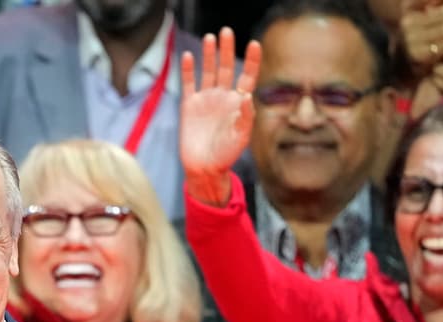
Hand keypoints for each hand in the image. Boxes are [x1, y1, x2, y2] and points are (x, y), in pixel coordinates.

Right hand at [180, 27, 260, 205]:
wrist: (203, 168)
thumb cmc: (226, 155)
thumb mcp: (240, 137)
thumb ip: (246, 117)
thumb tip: (248, 97)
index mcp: (239, 103)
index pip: (247, 77)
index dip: (252, 60)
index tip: (254, 43)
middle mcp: (223, 97)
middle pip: (227, 67)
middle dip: (227, 50)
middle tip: (226, 32)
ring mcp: (206, 99)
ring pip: (208, 71)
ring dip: (209, 55)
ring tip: (210, 38)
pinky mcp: (189, 105)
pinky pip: (189, 83)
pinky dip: (188, 70)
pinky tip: (190, 56)